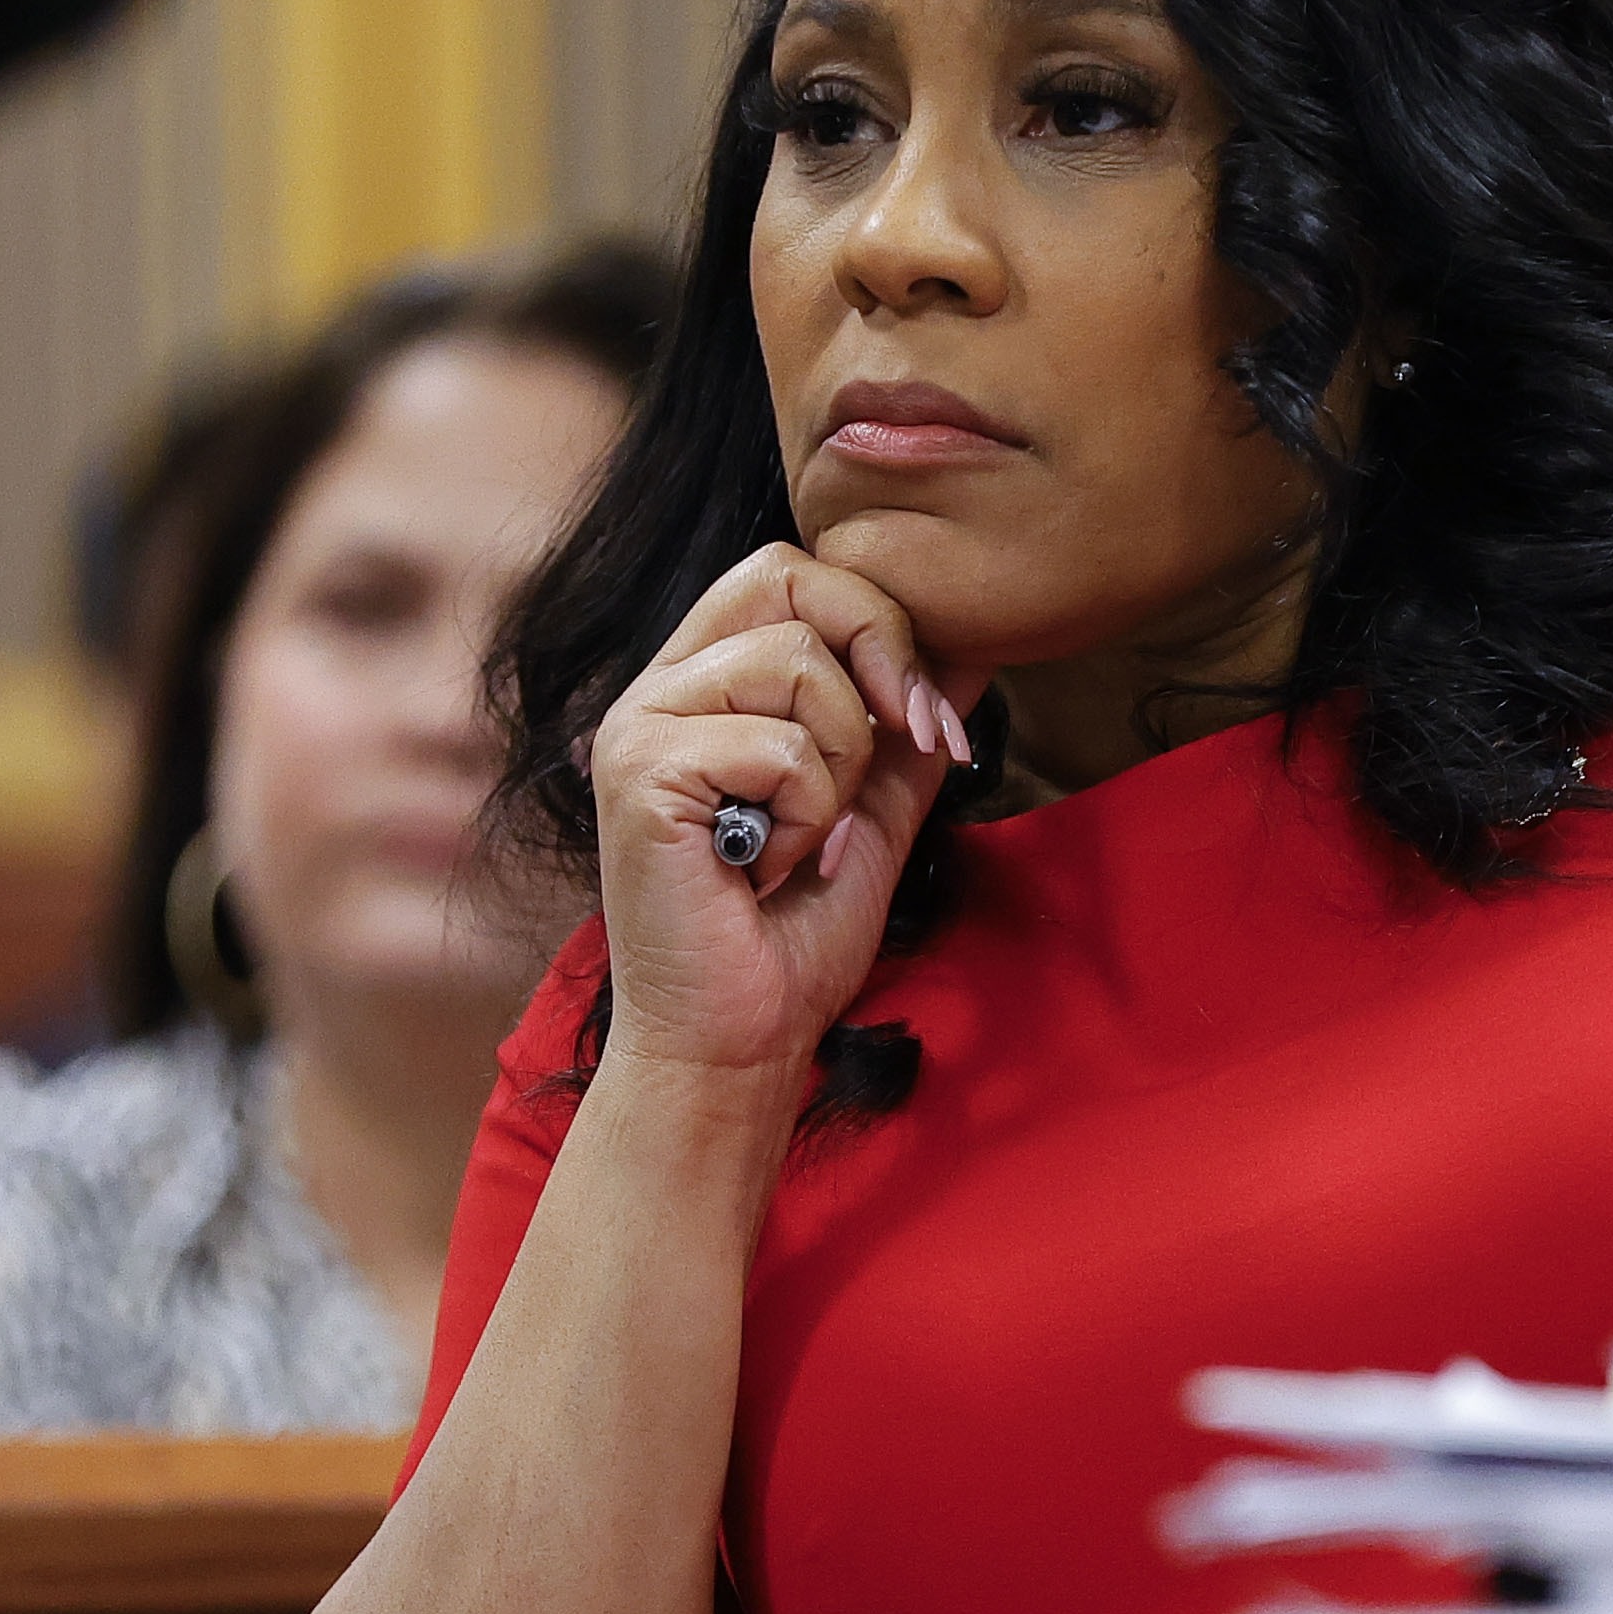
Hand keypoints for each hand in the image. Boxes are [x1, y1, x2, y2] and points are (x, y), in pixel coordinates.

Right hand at [588, 545, 986, 1103]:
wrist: (739, 1041)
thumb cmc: (793, 936)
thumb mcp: (876, 811)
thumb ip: (908, 729)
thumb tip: (974, 645)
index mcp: (706, 682)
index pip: (794, 572)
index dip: (881, 622)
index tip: (928, 723)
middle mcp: (660, 688)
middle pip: (789, 577)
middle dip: (878, 656)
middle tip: (902, 748)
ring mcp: (639, 725)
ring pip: (795, 665)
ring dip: (838, 766)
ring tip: (803, 838)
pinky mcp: (638, 773)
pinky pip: (776, 746)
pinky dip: (807, 815)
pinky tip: (770, 867)